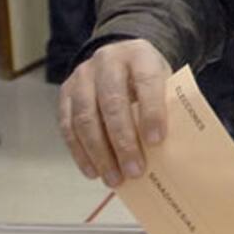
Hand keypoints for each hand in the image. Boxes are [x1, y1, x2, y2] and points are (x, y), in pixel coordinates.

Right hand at [58, 39, 170, 185]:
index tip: (157, 141)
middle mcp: (107, 60)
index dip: (151, 111)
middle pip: (112, 102)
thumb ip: (166, 107)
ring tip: (114, 179)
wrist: (120, 55)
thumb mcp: (164, 82)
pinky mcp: (66, 92)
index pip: (146, 81)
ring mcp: (82, 76)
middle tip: (135, 171)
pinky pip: (68, 126)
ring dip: (100, 153)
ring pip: (86, 117)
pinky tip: (93, 171)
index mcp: (140, 55)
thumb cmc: (147, 78)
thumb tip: (166, 150)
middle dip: (123, 141)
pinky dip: (80, 152)